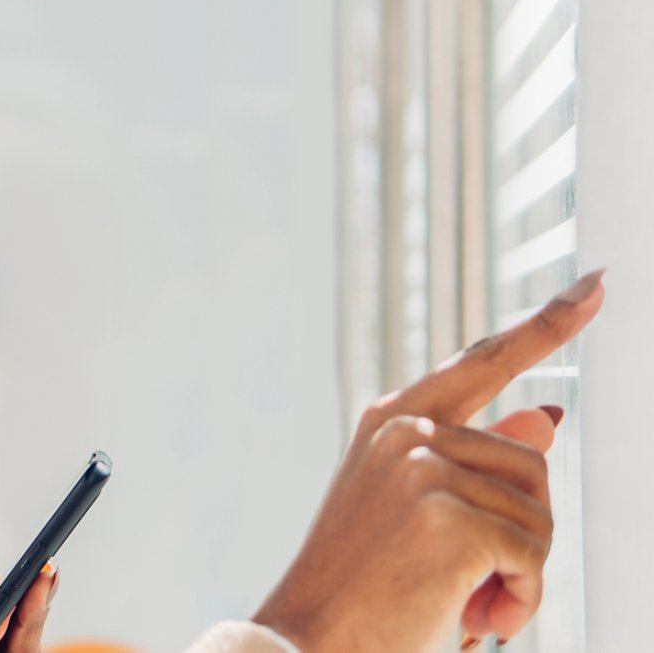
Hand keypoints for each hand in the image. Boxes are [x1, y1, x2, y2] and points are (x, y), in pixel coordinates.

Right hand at [253, 269, 604, 652]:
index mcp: (391, 422)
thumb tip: (544, 416)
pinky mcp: (445, 512)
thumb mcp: (421, 519)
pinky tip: (470, 618)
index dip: (548, 325)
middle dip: (523, 533)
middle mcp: (404, 430)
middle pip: (532, 462)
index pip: (484, 361)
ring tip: (466, 604)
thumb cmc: (363, 591)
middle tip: (472, 585)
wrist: (307, 643)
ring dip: (520, 573)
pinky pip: (535, 553)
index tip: (596, 287)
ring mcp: (422, 464)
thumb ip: (478, 466)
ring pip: (540, 510)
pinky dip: (519, 600)